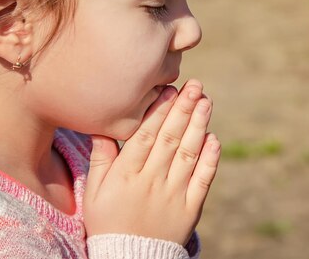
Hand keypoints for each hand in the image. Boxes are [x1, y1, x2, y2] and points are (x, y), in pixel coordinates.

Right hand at [83, 79, 220, 244]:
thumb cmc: (107, 221)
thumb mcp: (94, 192)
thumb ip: (101, 158)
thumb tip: (105, 125)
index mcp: (126, 175)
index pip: (146, 136)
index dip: (160, 111)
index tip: (171, 90)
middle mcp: (152, 181)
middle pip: (170, 139)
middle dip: (184, 110)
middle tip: (196, 86)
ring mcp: (173, 195)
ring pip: (188, 154)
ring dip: (199, 126)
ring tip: (206, 102)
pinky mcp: (190, 208)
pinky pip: (202, 180)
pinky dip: (210, 160)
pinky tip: (214, 139)